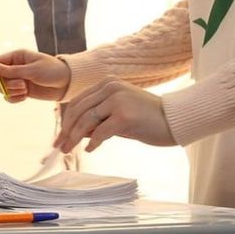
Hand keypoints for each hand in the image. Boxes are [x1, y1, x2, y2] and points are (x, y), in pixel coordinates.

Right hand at [0, 50, 69, 102]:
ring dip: (12, 92)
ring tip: (26, 90)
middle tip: (22, 85)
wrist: (66, 83)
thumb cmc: (52, 71)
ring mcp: (17, 80)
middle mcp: (14, 68)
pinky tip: (25, 97)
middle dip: (6, 84)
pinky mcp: (20, 91)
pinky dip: (14, 99)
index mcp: (16, 57)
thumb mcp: (33, 70)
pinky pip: (8, 97)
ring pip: (2, 89)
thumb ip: (13, 71)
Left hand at [54, 78, 176, 152]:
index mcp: (107, 83)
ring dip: (74, 137)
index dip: (65, 121)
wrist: (175, 120)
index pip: (78, 102)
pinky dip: (92, 142)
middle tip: (60, 146)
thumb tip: (73, 132)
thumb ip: (96, 119)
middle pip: (78, 110)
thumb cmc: (146, 119)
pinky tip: (89, 150)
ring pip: (85, 120)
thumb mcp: (117, 115)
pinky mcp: (124, 115)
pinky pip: (100, 132)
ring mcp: (118, 100)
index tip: (59, 136)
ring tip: (69, 150)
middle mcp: (111, 87)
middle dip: (66, 131)